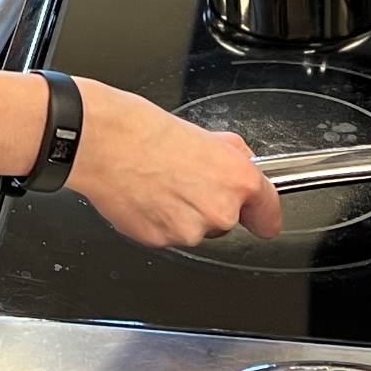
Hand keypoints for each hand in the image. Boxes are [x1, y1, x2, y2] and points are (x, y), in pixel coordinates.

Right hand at [67, 78, 283, 245]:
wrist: (101, 141)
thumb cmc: (143, 130)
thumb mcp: (202, 132)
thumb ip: (229, 155)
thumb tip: (236, 162)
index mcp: (236, 180)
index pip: (269, 214)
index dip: (262, 214)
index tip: (260, 217)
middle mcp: (218, 211)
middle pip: (227, 221)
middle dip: (209, 204)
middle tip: (184, 178)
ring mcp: (188, 231)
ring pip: (194, 229)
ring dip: (181, 213)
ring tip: (158, 182)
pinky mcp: (159, 240)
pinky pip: (166, 234)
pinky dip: (157, 219)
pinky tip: (144, 194)